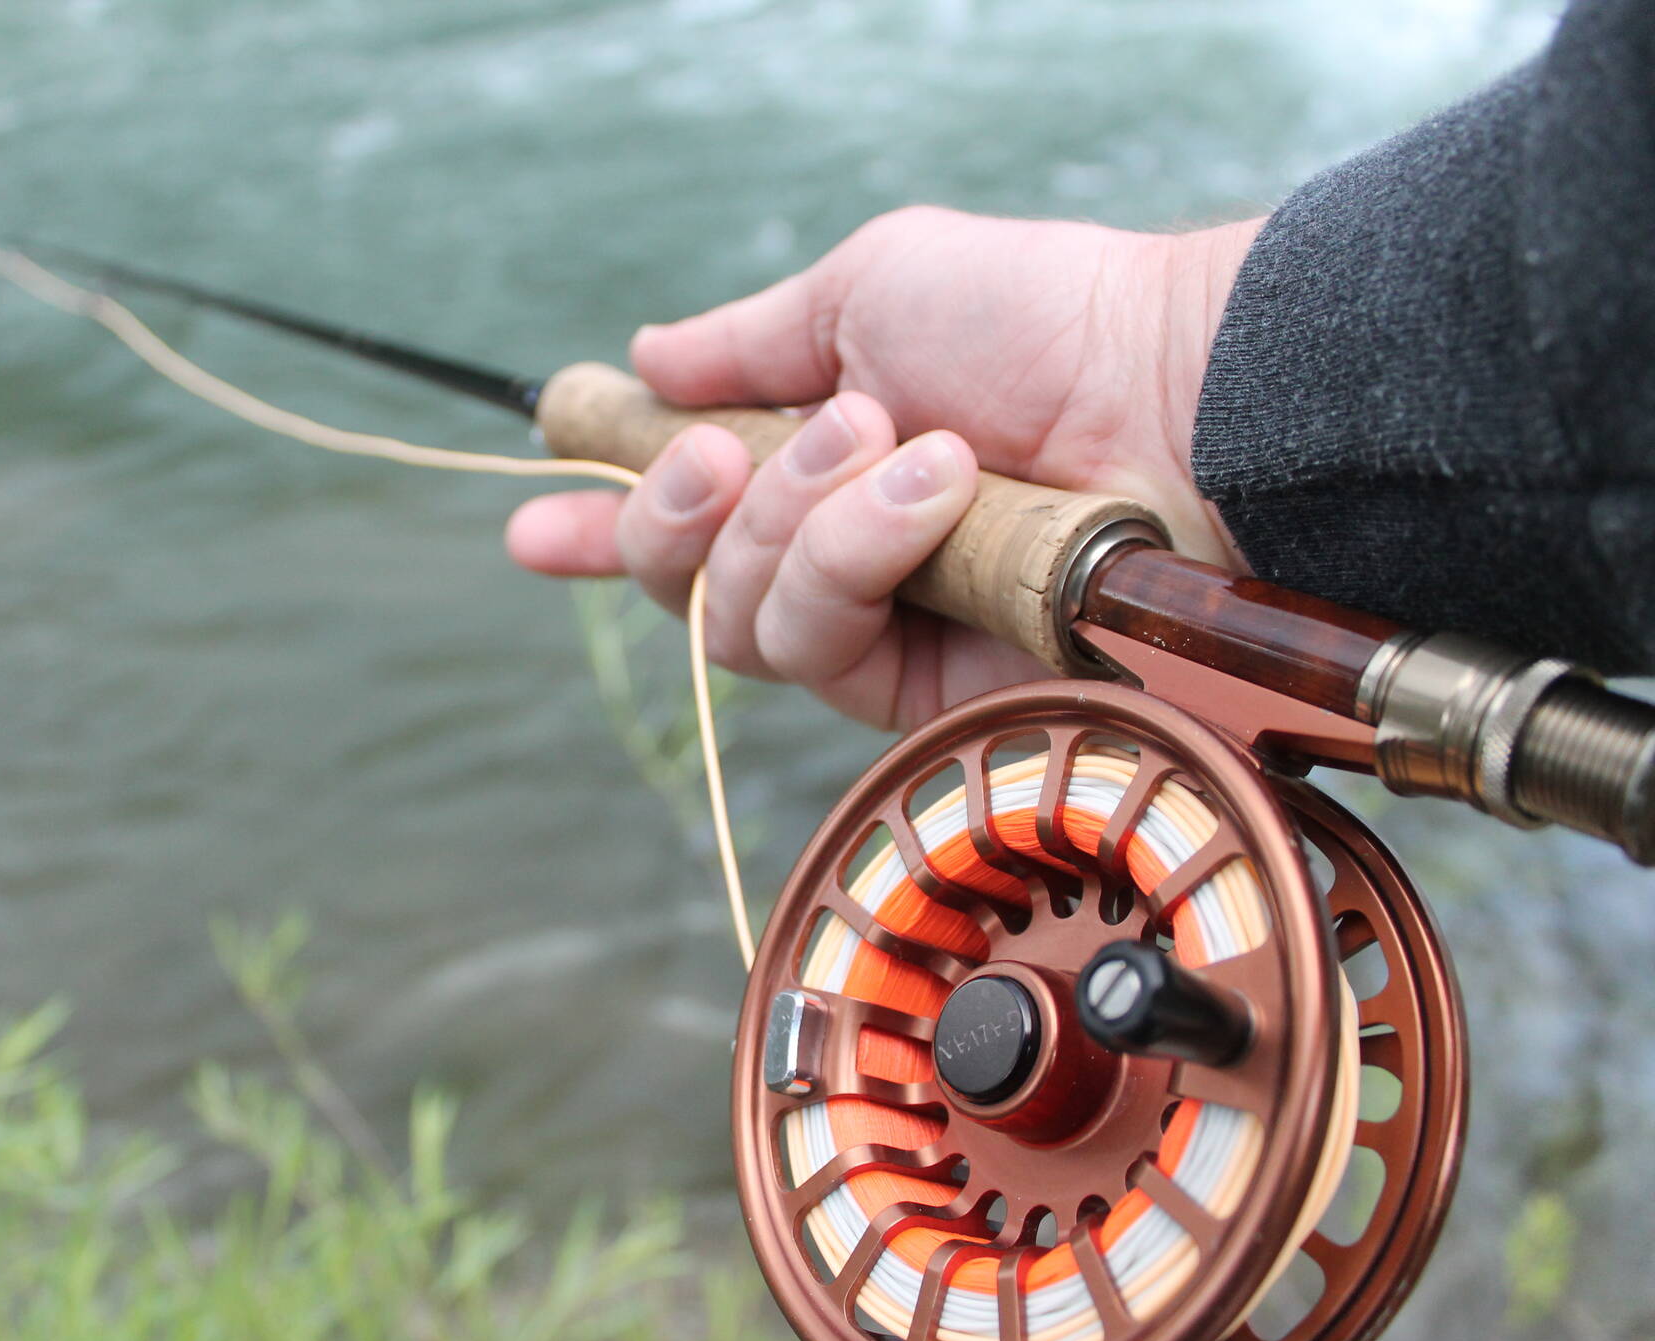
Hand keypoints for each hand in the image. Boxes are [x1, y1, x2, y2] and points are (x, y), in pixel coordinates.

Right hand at [505, 206, 1261, 729]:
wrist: (1169, 390)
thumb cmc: (1035, 319)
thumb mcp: (868, 288)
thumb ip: (747, 339)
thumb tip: (648, 352)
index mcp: (811, 461)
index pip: (685, 515)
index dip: (602, 525)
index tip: (535, 525)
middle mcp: (832, 554)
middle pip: (683, 586)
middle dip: (669, 517)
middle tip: (716, 455)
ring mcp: (878, 625)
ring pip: (741, 620)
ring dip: (798, 519)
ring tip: (887, 439)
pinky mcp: (922, 687)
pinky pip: (819, 644)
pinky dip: (858, 553)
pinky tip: (930, 490)